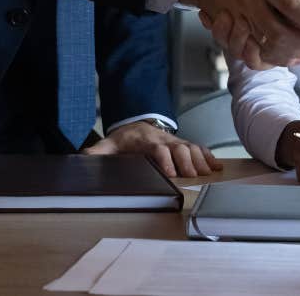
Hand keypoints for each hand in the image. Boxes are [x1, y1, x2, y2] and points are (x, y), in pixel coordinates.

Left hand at [83, 120, 222, 178]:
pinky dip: (208, 156)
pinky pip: (198, 148)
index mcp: (147, 142)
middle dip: (187, 161)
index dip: (164, 160)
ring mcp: (175, 142)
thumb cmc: (125, 138)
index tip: (170, 173)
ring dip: (200, 159)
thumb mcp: (110, 143)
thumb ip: (98, 151)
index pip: (158, 149)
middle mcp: (164, 141)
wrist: (138, 122)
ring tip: (209, 173)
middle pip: (179, 148)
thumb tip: (82, 157)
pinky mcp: (183, 145)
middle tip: (193, 176)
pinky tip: (216, 166)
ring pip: (191, 147)